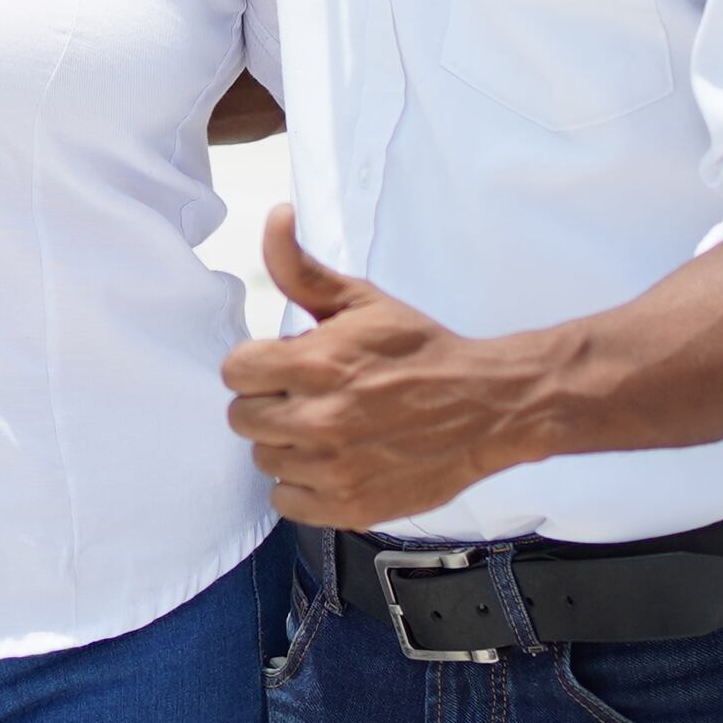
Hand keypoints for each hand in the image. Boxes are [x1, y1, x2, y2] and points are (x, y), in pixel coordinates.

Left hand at [220, 206, 544, 528]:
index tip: (281, 367)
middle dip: (267, 403)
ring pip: (264, 459)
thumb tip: (274, 217)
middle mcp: (320, 419)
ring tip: (324, 429)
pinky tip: (331, 461)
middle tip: (304, 397)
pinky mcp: (351, 506)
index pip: (235, 372)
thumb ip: (303, 268)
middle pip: (242, 418)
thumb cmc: (420, 350)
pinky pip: (286, 500)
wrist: (487, 406)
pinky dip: (302, 484)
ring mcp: (335, 468)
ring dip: (286, 444)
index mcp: (318, 363)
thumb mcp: (363, 300)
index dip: (256, 366)